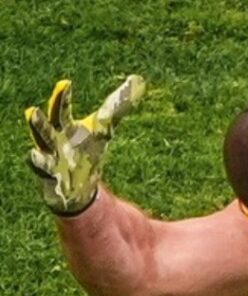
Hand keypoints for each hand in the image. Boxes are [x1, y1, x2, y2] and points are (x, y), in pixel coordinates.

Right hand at [24, 75, 145, 215]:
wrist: (80, 186)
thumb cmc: (88, 151)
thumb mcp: (105, 129)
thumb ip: (117, 107)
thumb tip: (139, 80)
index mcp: (65, 128)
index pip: (61, 110)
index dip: (63, 98)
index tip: (66, 83)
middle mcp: (53, 141)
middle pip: (44, 129)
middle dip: (38, 121)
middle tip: (31, 111)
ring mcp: (50, 160)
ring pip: (41, 151)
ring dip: (36, 150)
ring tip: (31, 150)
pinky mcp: (52, 178)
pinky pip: (45, 173)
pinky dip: (41, 167)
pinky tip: (36, 160)